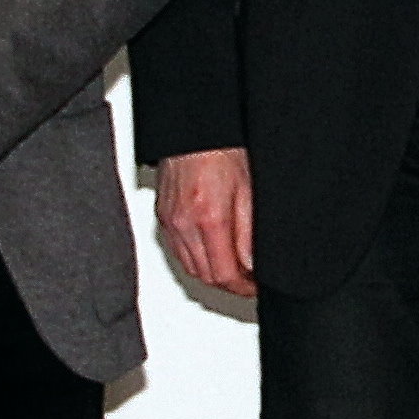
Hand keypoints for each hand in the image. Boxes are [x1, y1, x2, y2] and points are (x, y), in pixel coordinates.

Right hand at [153, 145, 255, 295]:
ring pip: (191, 268)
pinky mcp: (162, 218)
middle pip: (206, 276)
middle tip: (249, 280)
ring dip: (212, 273)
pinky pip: (179, 252)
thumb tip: (254, 266)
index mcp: (210, 218)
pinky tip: (211, 252)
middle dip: (230, 284)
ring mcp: (170, 222)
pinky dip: (196, 259)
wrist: (193, 130)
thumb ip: (250, 234)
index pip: (225, 274)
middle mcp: (184, 224)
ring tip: (233, 268)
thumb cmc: (222, 150)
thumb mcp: (249, 191)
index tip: (256, 286)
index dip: (243, 287)